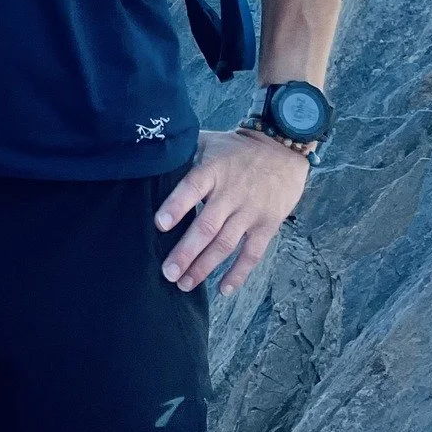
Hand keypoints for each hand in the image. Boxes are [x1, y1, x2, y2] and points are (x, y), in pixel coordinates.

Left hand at [156, 127, 309, 296]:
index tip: (159, 225)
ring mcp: (250, 211)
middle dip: (186, 252)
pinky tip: (223, 290)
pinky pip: (252, 254)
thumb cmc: (235, 148)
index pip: (192, 188)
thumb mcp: (208, 141)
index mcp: (212, 170)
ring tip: (185, 284)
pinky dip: (239, 273)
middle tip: (168, 273)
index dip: (176, 206)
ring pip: (225, 244)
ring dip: (205, 267)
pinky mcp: (267, 225)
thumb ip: (183, 153)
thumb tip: (151, 160)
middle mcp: (231, 193)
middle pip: (207, 226)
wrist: (280, 148)